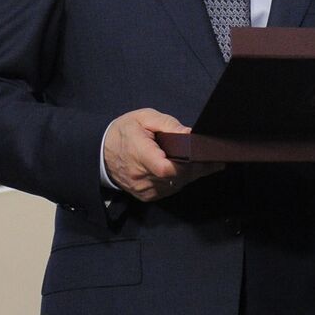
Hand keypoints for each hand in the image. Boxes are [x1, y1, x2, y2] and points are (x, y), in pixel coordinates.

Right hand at [103, 108, 223, 201]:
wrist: (102, 151)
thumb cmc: (125, 132)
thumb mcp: (145, 118)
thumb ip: (168, 124)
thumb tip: (190, 134)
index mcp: (140, 154)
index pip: (166, 168)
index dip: (188, 164)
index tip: (202, 155)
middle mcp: (141, 177)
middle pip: (177, 177)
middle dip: (197, 168)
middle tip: (212, 157)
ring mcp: (143, 189)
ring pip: (176, 185)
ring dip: (190, 175)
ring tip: (201, 161)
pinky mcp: (146, 196)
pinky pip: (170, 190)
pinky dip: (180, 180)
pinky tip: (184, 169)